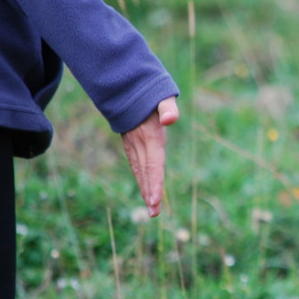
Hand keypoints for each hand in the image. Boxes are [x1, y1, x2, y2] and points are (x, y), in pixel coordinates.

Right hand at [121, 96, 179, 216]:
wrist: (126, 85)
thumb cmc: (150, 92)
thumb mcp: (162, 95)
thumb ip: (168, 107)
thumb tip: (171, 119)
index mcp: (151, 136)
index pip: (153, 163)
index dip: (154, 181)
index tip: (155, 199)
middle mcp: (140, 143)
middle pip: (146, 172)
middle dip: (150, 192)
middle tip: (154, 213)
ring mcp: (133, 144)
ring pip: (139, 171)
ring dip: (145, 189)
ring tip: (151, 209)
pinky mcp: (131, 144)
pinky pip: (136, 165)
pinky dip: (141, 179)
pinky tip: (146, 192)